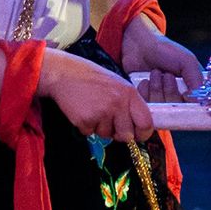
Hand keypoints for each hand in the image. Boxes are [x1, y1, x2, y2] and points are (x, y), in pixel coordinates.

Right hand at [40, 49, 154, 142]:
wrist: (64, 74)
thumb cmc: (91, 79)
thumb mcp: (117, 85)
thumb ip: (129, 104)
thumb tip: (136, 125)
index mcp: (129, 94)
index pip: (146, 123)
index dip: (143, 133)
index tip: (137, 135)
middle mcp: (118, 104)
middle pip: (127, 135)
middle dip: (118, 134)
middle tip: (109, 123)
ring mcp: (102, 113)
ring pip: (107, 135)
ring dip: (100, 128)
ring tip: (93, 109)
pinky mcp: (86, 120)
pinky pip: (90, 133)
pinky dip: (86, 126)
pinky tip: (83, 111)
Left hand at [120, 16, 203, 101]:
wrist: (139, 45)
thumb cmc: (165, 50)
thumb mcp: (187, 61)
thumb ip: (196, 81)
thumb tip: (196, 101)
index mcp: (192, 89)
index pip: (193, 108)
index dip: (187, 102)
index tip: (183, 92)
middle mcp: (178, 98)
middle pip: (176, 110)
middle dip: (169, 91)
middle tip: (166, 75)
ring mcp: (160, 101)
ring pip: (160, 108)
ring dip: (156, 88)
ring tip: (155, 73)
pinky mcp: (145, 102)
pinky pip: (145, 107)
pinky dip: (144, 92)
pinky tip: (145, 80)